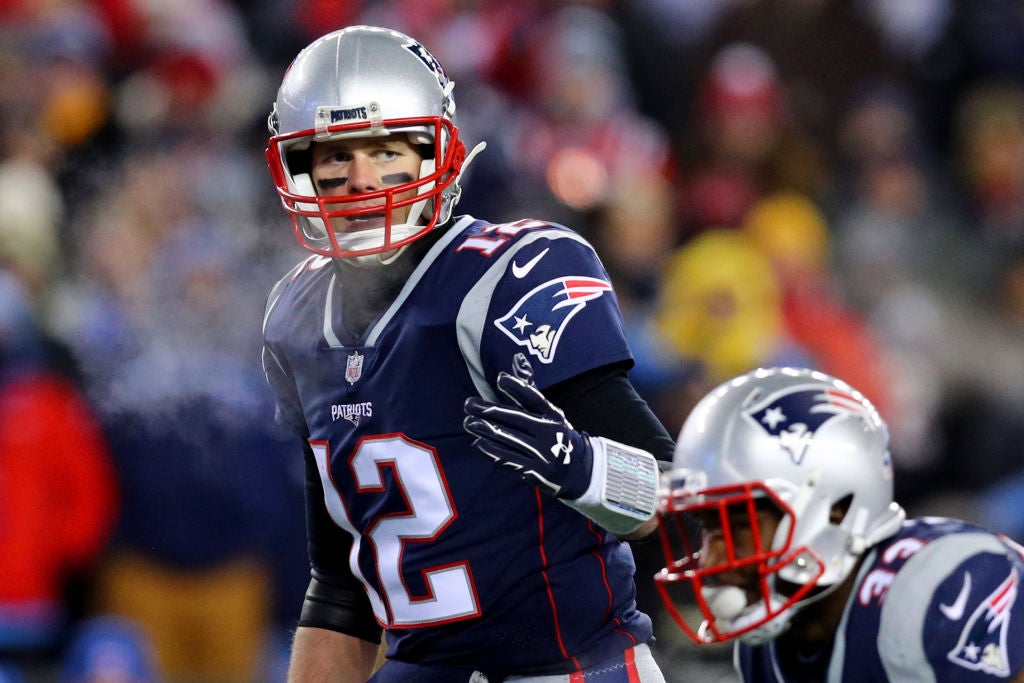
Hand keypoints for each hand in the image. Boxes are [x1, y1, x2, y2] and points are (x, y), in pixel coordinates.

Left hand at [463, 361, 591, 498]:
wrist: (575, 469)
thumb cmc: (554, 433)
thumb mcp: (547, 411)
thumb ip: (528, 388)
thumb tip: (517, 357)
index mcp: (553, 415)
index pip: (534, 398)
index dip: (517, 388)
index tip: (499, 379)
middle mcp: (549, 432)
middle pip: (516, 418)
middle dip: (490, 411)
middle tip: (469, 404)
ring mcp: (542, 452)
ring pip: (509, 439)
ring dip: (486, 430)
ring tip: (469, 423)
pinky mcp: (534, 469)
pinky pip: (509, 458)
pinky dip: (492, 450)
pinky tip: (478, 442)